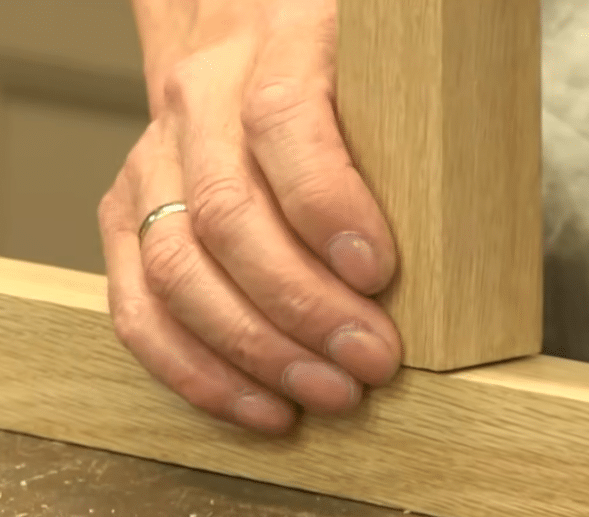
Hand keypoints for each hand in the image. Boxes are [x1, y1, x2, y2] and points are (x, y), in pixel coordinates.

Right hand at [98, 0, 401, 434]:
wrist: (242, 40)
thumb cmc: (340, 72)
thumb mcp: (388, 70)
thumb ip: (412, 128)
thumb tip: (460, 248)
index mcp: (273, 41)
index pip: (281, 117)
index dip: (325, 201)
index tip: (377, 271)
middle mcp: (198, 98)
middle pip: (226, 213)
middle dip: (301, 306)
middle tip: (370, 360)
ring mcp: (151, 160)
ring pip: (177, 269)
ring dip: (252, 350)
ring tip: (324, 394)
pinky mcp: (128, 216)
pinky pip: (138, 305)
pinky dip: (193, 368)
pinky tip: (254, 403)